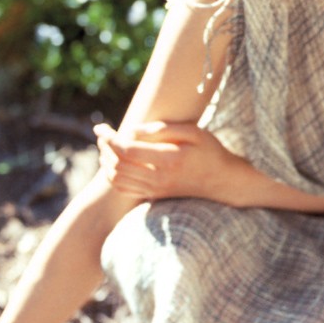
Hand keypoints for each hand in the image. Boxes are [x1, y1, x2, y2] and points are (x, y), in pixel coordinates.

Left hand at [94, 121, 246, 203]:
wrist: (222, 180)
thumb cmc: (209, 151)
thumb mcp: (194, 132)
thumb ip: (162, 129)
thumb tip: (131, 131)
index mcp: (169, 160)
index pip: (127, 150)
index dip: (109, 138)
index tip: (101, 127)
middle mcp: (160, 178)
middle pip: (118, 164)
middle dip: (104, 147)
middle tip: (103, 134)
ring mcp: (156, 190)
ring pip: (117, 179)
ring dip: (105, 161)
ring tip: (106, 146)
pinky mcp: (154, 195)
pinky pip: (123, 189)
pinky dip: (111, 176)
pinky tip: (113, 163)